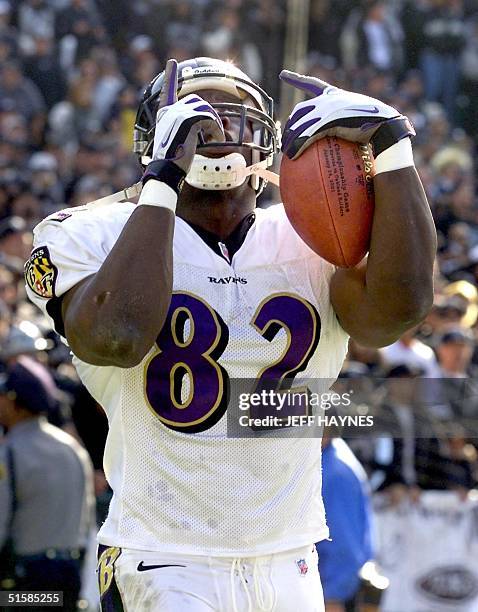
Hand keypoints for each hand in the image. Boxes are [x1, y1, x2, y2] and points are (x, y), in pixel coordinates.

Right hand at [152, 59, 224, 173]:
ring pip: (206, 109)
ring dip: (215, 123)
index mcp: (164, 115)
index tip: (171, 63)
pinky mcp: (188, 120)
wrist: (167, 169)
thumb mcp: (179, 140)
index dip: (169, 77)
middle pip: (198, 102)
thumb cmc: (174, 159)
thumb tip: (217, 123)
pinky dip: (217, 130)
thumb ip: (189, 128)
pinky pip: (210, 118)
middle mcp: (169, 111)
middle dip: (210, 115)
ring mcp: (178, 114)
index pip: (167, 92)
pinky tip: (217, 140)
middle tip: (214, 132)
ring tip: (216, 138)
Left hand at [280, 70, 411, 158]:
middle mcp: (330, 99)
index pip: (313, 83)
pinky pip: (307, 134)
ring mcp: (328, 108)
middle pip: (300, 111)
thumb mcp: (357, 121)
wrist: (386, 126)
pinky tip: (292, 157)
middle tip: (286, 141)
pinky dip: (298, 146)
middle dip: (291, 126)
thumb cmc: (375, 128)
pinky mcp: (328, 120)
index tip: (283, 75)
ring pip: (301, 124)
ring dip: (291, 140)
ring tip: (287, 154)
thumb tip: (340, 141)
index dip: (297, 79)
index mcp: (336, 95)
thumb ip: (344, 125)